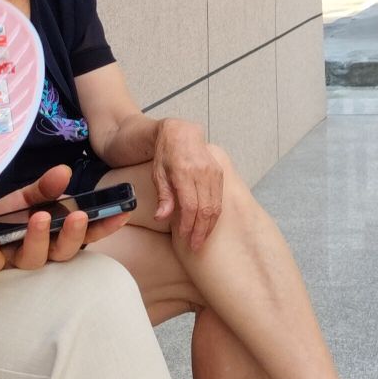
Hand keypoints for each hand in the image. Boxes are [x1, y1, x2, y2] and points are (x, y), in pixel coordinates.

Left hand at [0, 165, 130, 275]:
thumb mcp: (26, 197)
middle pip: (63, 251)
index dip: (104, 226)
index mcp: (56, 234)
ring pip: (33, 259)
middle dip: (72, 234)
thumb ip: (45, 187)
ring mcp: (16, 261)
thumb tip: (64, 172)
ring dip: (37, 239)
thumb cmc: (2, 217)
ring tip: (37, 219)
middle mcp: (41, 252)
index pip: (86, 234)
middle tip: (77, 216)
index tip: (122, 214)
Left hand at [152, 120, 222, 252]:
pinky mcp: (219, 174)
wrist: (182, 132)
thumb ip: (163, 196)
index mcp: (184, 171)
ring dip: (209, 226)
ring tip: (202, 239)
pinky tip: (208, 225)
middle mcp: (202, 172)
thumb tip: (163, 217)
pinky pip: (219, 199)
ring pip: (215, 206)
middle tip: (195, 246)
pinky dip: (215, 215)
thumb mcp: (158, 173)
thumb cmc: (166, 154)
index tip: (183, 237)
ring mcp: (213, 172)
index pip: (189, 205)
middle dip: (200, 230)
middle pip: (205, 208)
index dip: (187, 223)